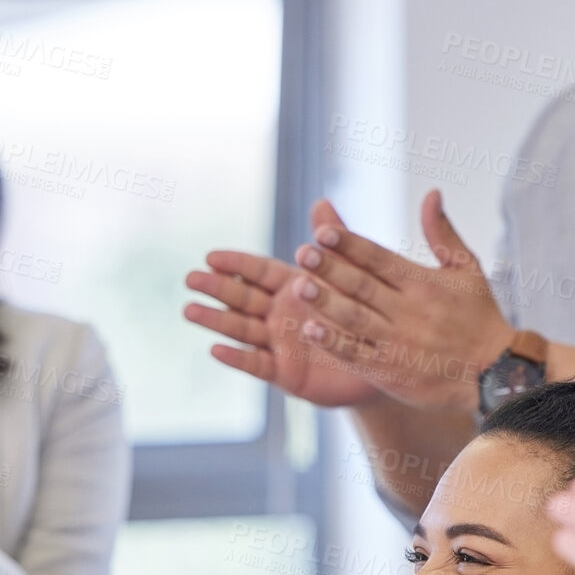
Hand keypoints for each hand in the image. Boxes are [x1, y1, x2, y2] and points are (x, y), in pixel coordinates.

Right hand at [183, 202, 381, 409]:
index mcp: (292, 288)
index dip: (235, 264)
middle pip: (242, 298)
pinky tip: (216, 350)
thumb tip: (322, 201)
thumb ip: (333, 244)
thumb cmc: (366, 316)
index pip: (258, 272)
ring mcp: (279, 344)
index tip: (210, 256)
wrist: (385, 362)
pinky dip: (237, 358)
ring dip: (216, 320)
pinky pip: (257, 364)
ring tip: (189, 310)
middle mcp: (280, 315)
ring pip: (242, 330)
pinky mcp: (285, 373)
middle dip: (216, 288)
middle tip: (190, 279)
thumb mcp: (351, 277)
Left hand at [288, 190, 513, 412]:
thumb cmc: (480, 317)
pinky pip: (356, 354)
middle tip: (302, 253)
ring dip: (325, 302)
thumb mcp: (468, 270)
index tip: (323, 231)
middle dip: (330, 268)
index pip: (379, 258)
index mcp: (423, 283)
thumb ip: (443, 233)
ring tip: (300, 286)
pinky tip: (310, 329)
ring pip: (354, 319)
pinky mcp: (390, 371)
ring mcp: (397, 343)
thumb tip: (431, 193)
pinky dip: (333, 342)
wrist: (495, 374)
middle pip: (362, 286)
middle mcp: (408, 311)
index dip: (350, 244)